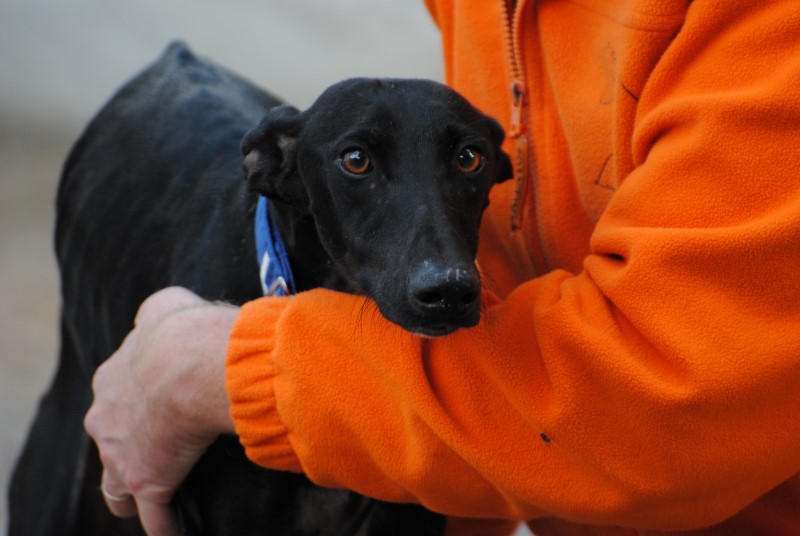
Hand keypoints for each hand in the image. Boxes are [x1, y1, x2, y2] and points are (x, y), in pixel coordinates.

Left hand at [84, 286, 238, 535]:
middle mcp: (106, 420)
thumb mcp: (164, 305)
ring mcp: (123, 456)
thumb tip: (159, 315)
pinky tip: (175, 532)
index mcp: (111, 382)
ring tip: (151, 499)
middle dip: (126, 450)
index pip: (114, 402)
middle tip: (156, 451)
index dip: (134, 408)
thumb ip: (156, 312)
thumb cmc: (182, 332)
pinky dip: (165, 527)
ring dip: (132, 495)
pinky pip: (156, 518)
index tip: (155, 409)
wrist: (189, 363)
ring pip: (117, 488)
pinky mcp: (149, 483)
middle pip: (109, 445)